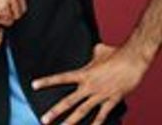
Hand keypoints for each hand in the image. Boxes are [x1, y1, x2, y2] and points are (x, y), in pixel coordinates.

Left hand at [32, 43, 146, 124]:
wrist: (132, 60)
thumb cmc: (116, 52)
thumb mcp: (98, 50)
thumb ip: (91, 54)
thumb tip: (93, 50)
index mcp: (83, 73)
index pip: (60, 78)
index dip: (46, 82)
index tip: (34, 85)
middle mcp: (89, 86)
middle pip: (68, 101)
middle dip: (55, 112)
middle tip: (44, 120)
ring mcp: (100, 94)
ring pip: (83, 111)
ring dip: (72, 121)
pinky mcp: (112, 99)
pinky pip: (103, 114)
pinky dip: (97, 123)